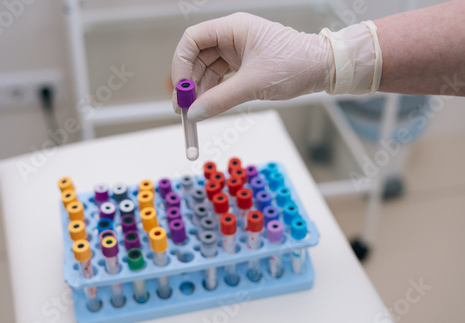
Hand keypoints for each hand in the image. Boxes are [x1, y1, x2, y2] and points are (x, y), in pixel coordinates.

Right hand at [171, 12, 333, 121]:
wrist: (322, 68)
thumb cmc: (295, 64)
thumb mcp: (253, 84)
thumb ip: (220, 99)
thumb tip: (195, 113)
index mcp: (233, 28)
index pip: (192, 40)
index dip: (180, 64)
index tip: (180, 89)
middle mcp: (232, 36)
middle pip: (197, 57)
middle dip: (189, 82)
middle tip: (184, 108)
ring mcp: (237, 50)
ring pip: (207, 69)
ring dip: (200, 90)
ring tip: (196, 112)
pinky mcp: (243, 64)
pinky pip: (220, 77)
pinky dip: (213, 92)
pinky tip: (209, 106)